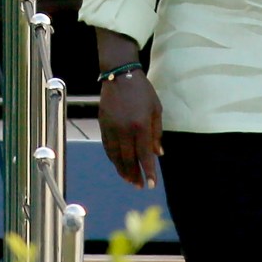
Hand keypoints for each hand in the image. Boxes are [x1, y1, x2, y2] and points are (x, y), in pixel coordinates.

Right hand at [98, 71, 162, 187]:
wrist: (120, 76)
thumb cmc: (142, 91)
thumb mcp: (156, 109)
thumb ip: (156, 133)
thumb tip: (159, 154)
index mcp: (140, 125)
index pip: (145, 154)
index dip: (148, 171)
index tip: (151, 185)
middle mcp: (124, 130)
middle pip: (128, 159)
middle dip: (134, 175)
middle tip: (139, 185)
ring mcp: (111, 128)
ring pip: (115, 156)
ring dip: (122, 170)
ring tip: (129, 179)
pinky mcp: (103, 126)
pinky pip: (108, 148)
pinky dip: (113, 159)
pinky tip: (118, 164)